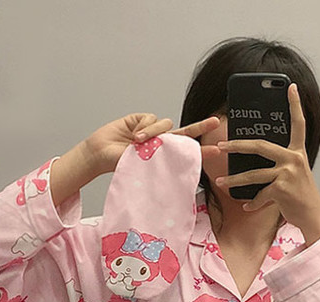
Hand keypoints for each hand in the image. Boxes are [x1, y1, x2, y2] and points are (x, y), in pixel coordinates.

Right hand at [83, 114, 221, 174]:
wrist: (101, 155)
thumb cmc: (121, 165)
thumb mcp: (145, 166)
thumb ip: (161, 158)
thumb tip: (175, 148)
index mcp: (164, 156)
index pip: (186, 152)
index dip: (202, 151)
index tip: (217, 151)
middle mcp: (161, 141)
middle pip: (186, 131)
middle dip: (201, 126)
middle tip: (216, 122)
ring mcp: (152, 129)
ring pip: (165, 124)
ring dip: (153, 132)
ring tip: (137, 143)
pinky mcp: (142, 118)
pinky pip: (151, 118)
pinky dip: (144, 126)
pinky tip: (134, 134)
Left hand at [214, 83, 319, 244]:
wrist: (313, 216)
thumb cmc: (302, 196)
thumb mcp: (295, 174)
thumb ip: (280, 164)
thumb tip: (255, 159)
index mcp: (298, 152)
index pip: (298, 124)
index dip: (295, 105)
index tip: (291, 87)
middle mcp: (293, 159)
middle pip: (260, 146)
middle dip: (237, 146)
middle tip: (221, 146)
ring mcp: (287, 174)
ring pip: (253, 174)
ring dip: (234, 180)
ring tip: (221, 181)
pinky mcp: (281, 189)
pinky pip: (259, 195)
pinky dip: (252, 203)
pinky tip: (246, 206)